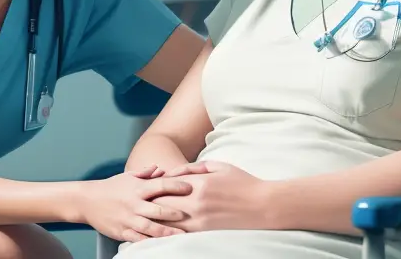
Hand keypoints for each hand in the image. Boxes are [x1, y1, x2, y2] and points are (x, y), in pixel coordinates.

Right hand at [77, 166, 192, 242]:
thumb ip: (145, 174)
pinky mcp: (122, 232)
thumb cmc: (111, 187)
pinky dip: (150, 241)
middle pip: (158, 209)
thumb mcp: (128, 176)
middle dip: (174, 213)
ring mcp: (128, 219)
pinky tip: (162, 245)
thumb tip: (160, 169)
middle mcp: (134, 204)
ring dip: (167, 231)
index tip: (189, 187)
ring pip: (150, 227)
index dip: (176, 186)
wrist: (87, 201)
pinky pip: (138, 239)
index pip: (160, 185)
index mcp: (137, 188)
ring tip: (182, 234)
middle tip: (191, 215)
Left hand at [152, 161, 268, 231]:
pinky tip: (161, 232)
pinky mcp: (205, 233)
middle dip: (149, 205)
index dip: (152, 187)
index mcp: (198, 184)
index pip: (165, 186)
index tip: (144, 187)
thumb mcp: (218, 166)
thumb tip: (174, 172)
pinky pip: (181, 234)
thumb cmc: (242, 182)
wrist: (263, 205)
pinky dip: (169, 232)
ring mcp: (200, 221)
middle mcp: (196, 204)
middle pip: (162, 205)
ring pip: (168, 223)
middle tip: (137, 204)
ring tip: (143, 220)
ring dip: (155, 221)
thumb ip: (193, 168)